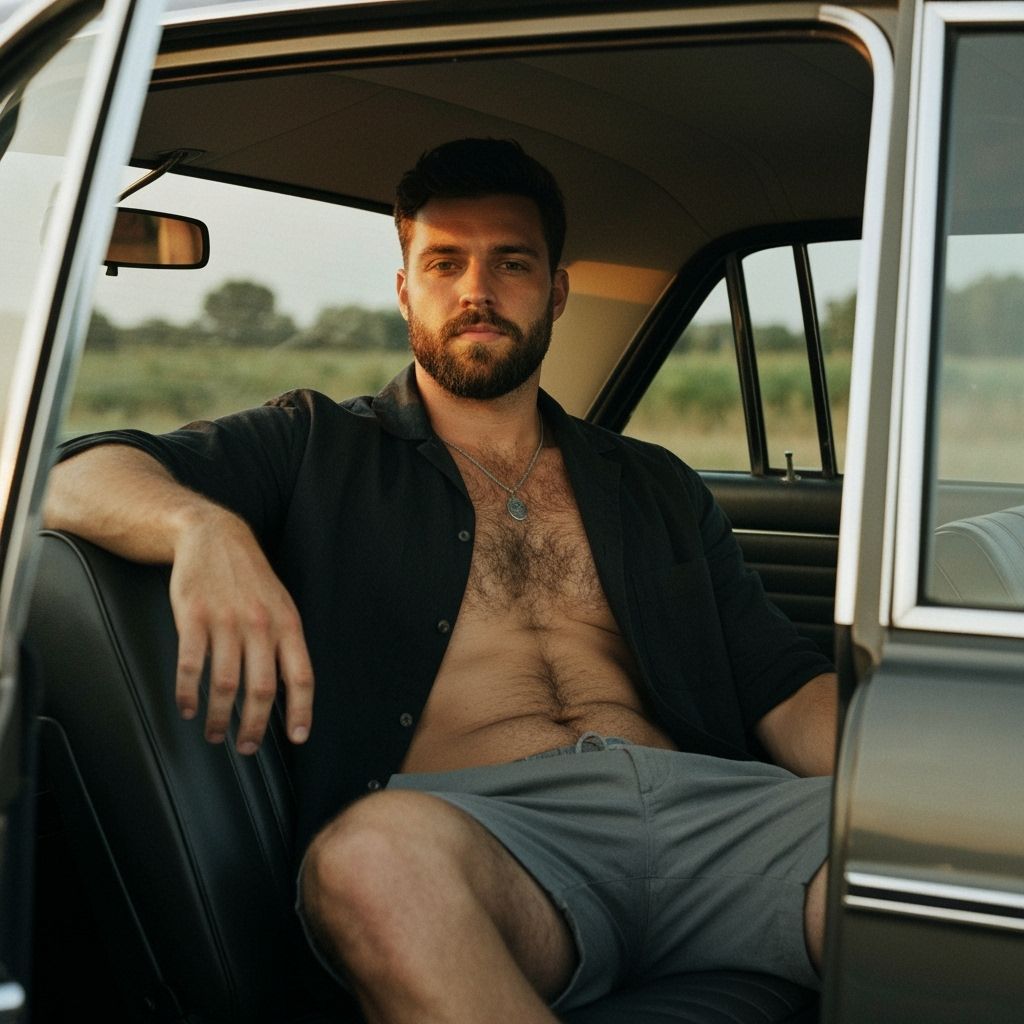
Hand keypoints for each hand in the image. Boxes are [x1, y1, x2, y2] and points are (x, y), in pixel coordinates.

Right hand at [168, 508, 313, 753]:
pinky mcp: (193, 617)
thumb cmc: (250, 578)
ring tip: (214, 733)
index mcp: (287, 624)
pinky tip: (188, 707)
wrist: (214, 536)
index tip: (297, 737)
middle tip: (246, 747)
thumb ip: (285, 642)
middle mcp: (260, 625)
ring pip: (225, 684)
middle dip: (254, 727)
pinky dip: (188, 693)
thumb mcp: (280, 604)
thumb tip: (289, 688)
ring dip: (218, 717)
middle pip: (261, 689)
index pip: (301, 676)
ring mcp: (226, 621)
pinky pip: (191, 665)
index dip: (301, 710)